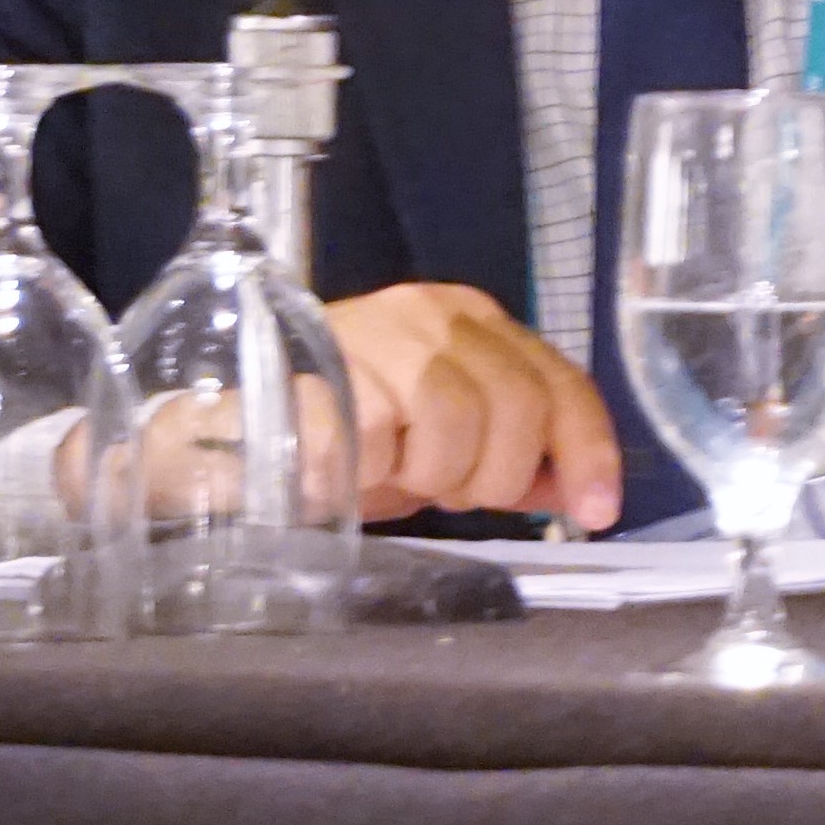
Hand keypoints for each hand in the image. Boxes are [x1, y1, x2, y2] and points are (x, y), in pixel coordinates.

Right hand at [331, 280, 623, 527]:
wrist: (227, 431)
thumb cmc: (348, 441)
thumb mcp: (444, 448)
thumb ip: (515, 457)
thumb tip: (584, 492)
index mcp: (475, 322)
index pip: (562, 382)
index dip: (589, 451)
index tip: (598, 511)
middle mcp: (431, 313)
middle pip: (517, 402)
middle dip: (497, 473)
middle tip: (453, 494)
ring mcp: (373, 331)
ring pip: (454, 417)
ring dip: (436, 474)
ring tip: (399, 478)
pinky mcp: (317, 363)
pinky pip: (376, 434)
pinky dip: (372, 473)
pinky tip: (353, 476)